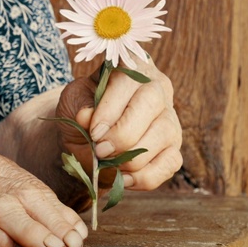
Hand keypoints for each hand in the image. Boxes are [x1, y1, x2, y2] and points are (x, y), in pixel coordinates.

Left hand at [56, 56, 182, 189]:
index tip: (94, 132)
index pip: (127, 82)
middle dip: (123, 135)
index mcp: (132, 68)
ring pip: (163, 135)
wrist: (89, 138)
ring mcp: (171, 118)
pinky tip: (123, 178)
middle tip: (101, 151)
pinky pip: (169, 164)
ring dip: (132, 158)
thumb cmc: (83, 111)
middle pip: (151, 105)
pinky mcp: (175, 148)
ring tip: (109, 164)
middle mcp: (158, 88)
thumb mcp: (73, 102)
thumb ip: (78, 106)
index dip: (110, 110)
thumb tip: (87, 116)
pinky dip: (144, 178)